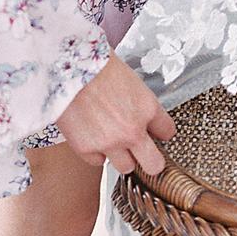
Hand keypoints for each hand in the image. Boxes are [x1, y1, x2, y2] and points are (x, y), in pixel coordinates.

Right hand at [56, 53, 175, 176]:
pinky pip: (98, 162)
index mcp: (147, 109)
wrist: (69, 69)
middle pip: (154, 164)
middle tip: (146, 156)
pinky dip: (97, 153)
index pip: (167, 132)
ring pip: (126, 167)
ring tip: (114, 142)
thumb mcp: (132, 82)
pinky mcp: (87, 150)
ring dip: (122, 157)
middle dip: (152, 162)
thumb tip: (143, 118)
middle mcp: (132, 131)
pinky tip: (93, 137)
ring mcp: (110, 144)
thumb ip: (140, 105)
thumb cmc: (99, 68)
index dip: (161, 133)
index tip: (157, 134)